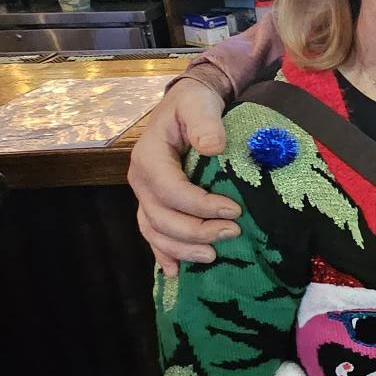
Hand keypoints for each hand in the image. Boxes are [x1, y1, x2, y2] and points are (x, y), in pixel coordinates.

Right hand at [130, 76, 239, 274]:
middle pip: (162, 218)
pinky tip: (177, 272)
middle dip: (197, 231)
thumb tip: (213, 147)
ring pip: (156, 232)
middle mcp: (141, 180)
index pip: (171, 190)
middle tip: (233, 233)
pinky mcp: (154, 204)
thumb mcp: (199, 104)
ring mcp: (145, 195)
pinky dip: (164, 254)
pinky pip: (153, 234)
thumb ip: (204, 123)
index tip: (234, 211)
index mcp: (148, 157)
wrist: (186, 105)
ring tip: (213, 257)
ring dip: (183, 248)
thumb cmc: (193, 104)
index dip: (200, 206)